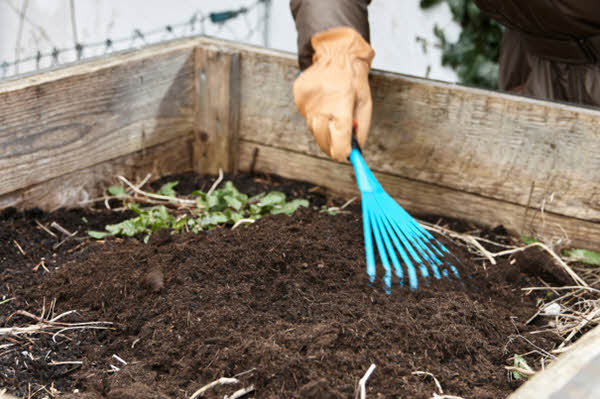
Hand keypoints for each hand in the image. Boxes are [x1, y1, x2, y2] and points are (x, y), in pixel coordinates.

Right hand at [293, 27, 374, 160]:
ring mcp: (308, 102)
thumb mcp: (365, 104)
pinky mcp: (299, 98)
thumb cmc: (354, 80)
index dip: (342, 152)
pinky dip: (315, 116)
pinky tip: (323, 103)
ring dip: (323, 129)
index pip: (339, 139)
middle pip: (323, 139)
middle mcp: (322, 105)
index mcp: (342, 105)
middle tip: (339, 145)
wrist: (336, 54)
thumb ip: (361, 129)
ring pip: (314, 129)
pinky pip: (307, 116)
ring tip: (332, 112)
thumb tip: (356, 151)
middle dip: (332, 145)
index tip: (345, 156)